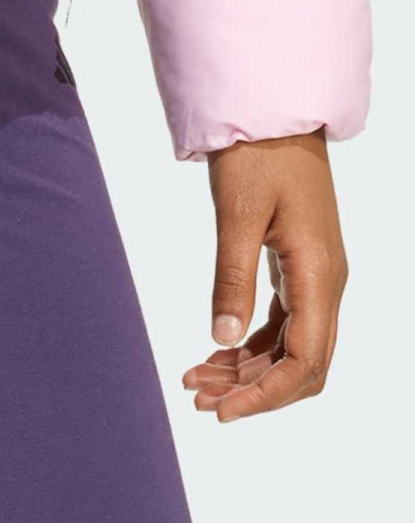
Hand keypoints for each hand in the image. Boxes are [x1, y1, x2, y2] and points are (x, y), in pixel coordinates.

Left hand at [180, 129, 346, 422]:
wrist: (273, 110)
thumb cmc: (258, 153)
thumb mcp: (238, 213)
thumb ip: (232, 277)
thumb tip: (220, 338)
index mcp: (319, 276)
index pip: (304, 362)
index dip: (266, 396)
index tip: (222, 412)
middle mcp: (325, 283)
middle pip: (301, 364)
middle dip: (254, 389)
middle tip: (199, 399)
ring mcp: (314, 275)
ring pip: (290, 345)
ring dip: (248, 369)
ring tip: (197, 381)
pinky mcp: (297, 264)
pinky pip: (282, 321)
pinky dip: (250, 341)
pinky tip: (216, 351)